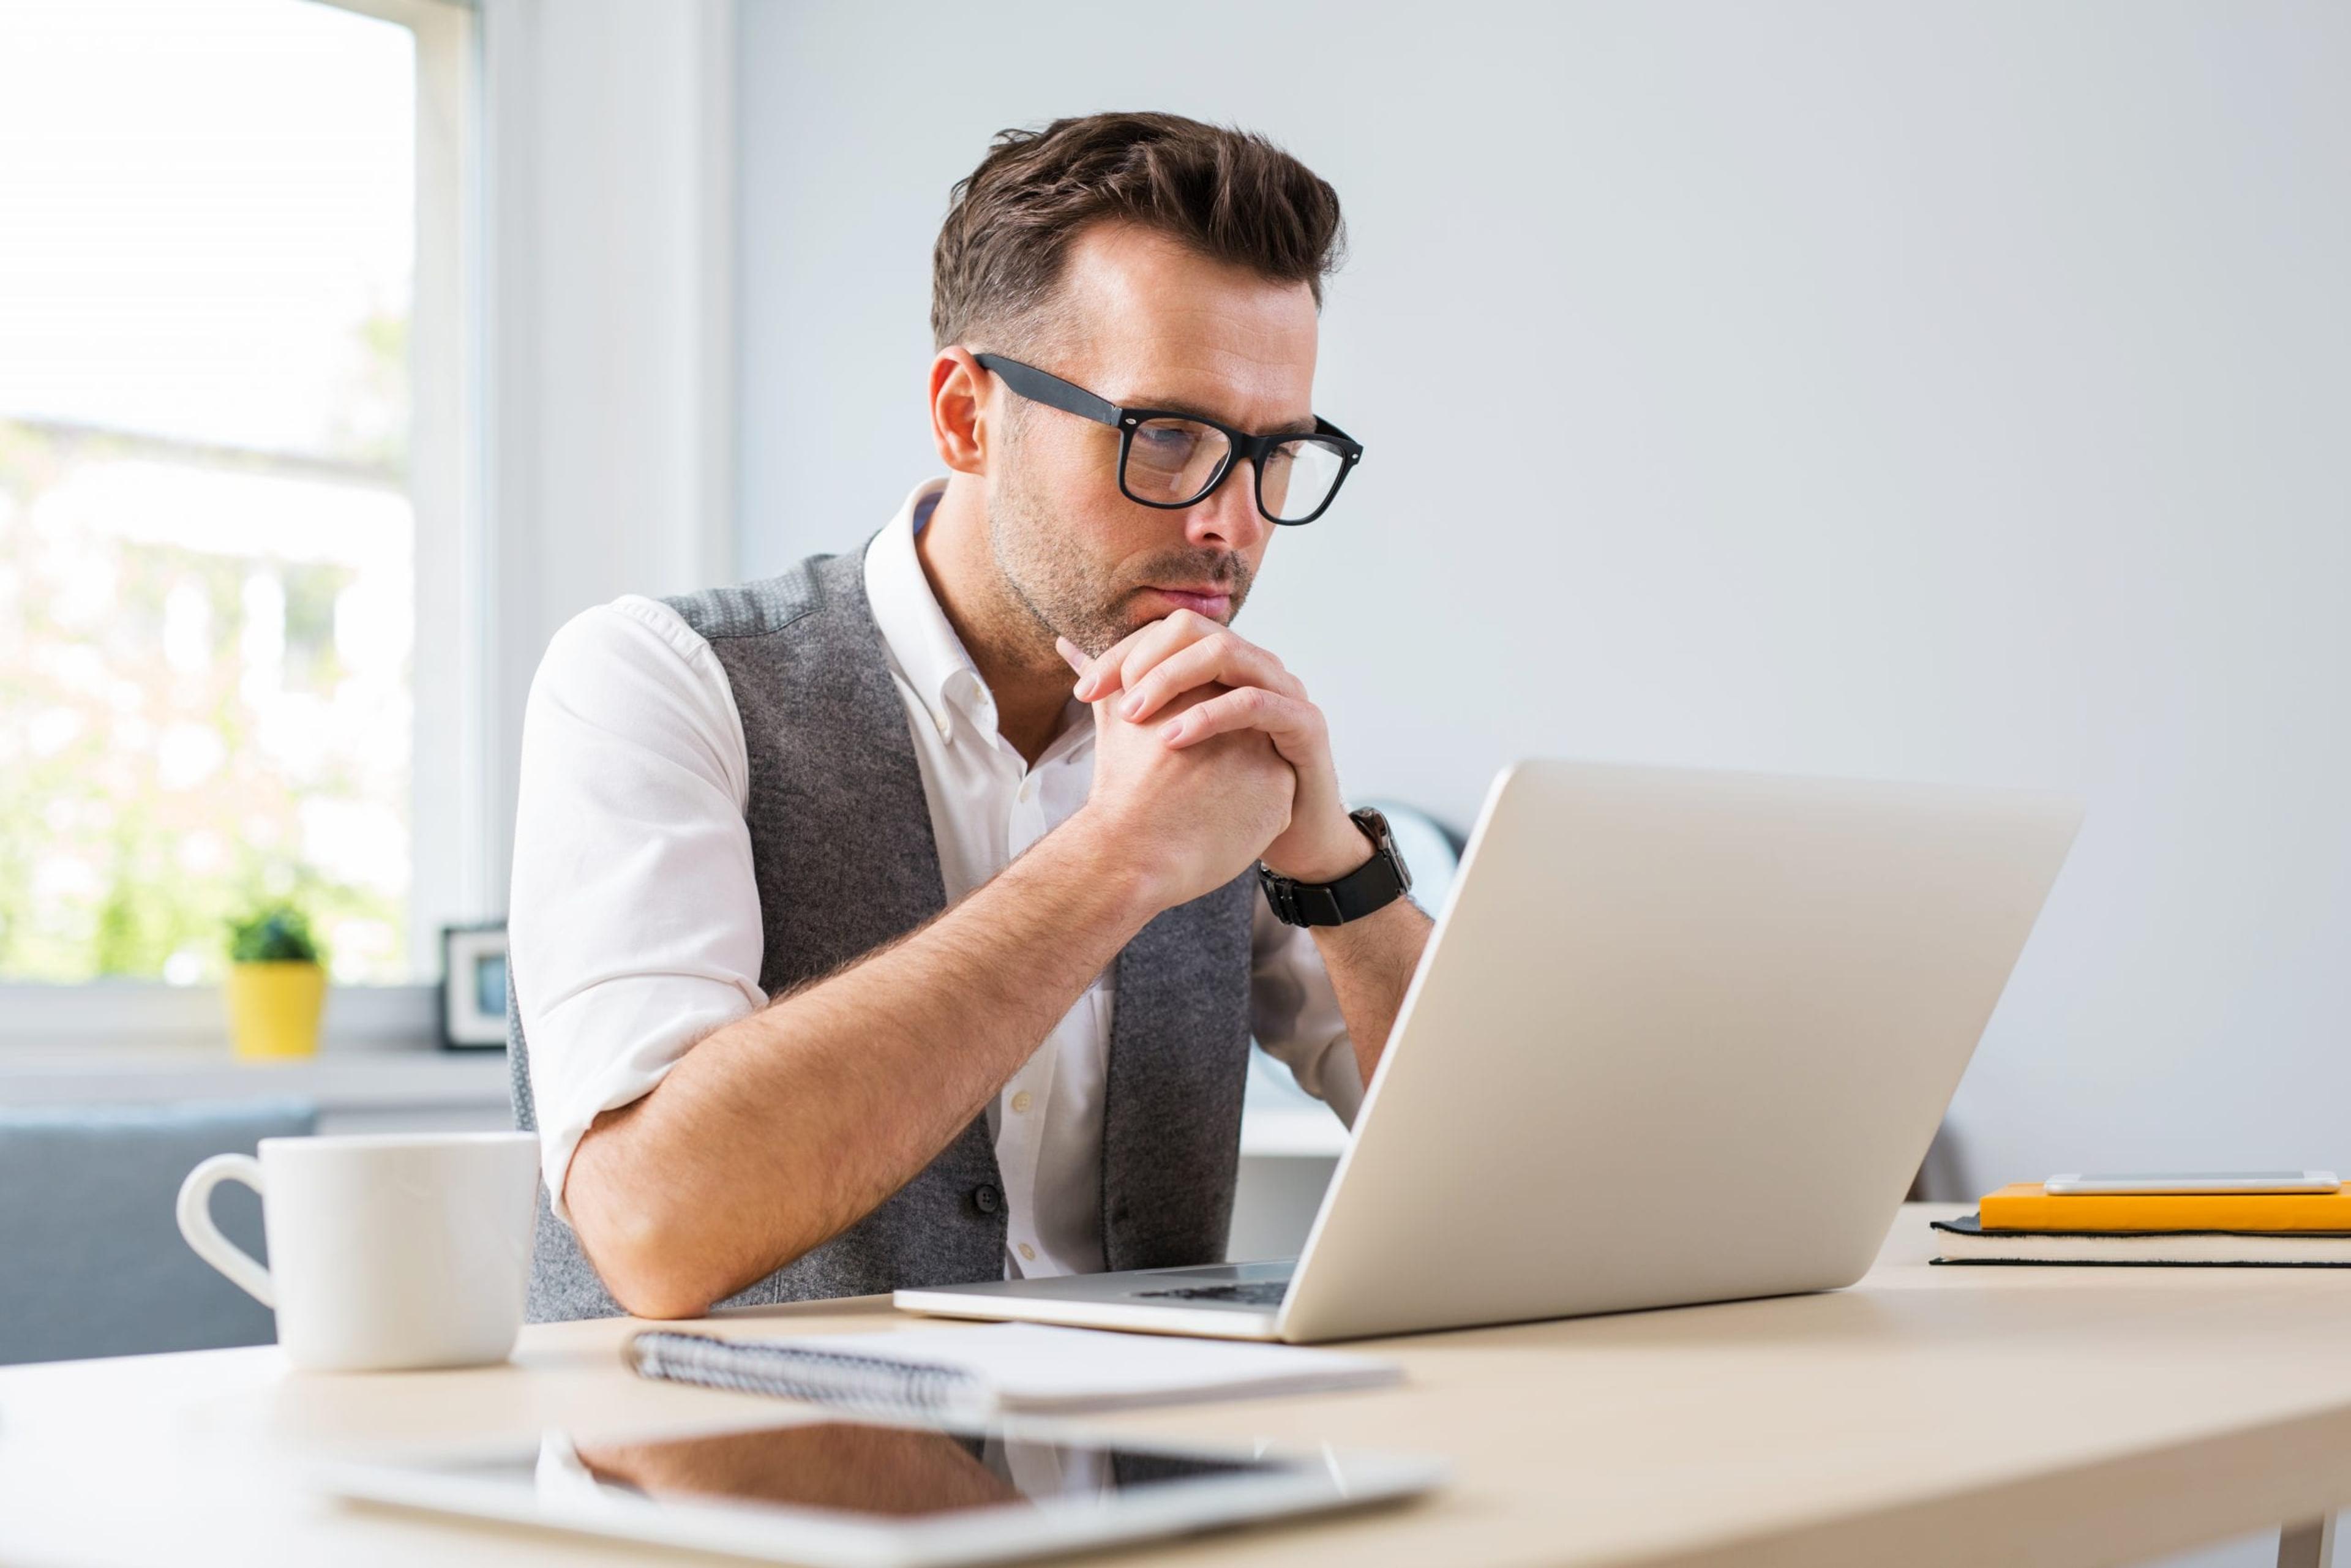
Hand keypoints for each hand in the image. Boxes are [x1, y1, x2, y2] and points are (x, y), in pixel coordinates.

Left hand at [1058, 614, 1370, 883]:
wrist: (1293, 835)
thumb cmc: (1228, 790)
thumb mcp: (1172, 739)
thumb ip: (1125, 694)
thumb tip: (1069, 650)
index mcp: (1225, 664)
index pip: (1167, 632)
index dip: (1120, 654)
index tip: (1083, 690)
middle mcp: (1255, 664)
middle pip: (1193, 630)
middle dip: (1143, 659)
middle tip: (1105, 699)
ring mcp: (1284, 688)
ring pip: (1225, 653)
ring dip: (1172, 678)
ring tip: (1133, 715)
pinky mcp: (1305, 723)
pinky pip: (1255, 702)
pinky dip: (1210, 714)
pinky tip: (1171, 739)